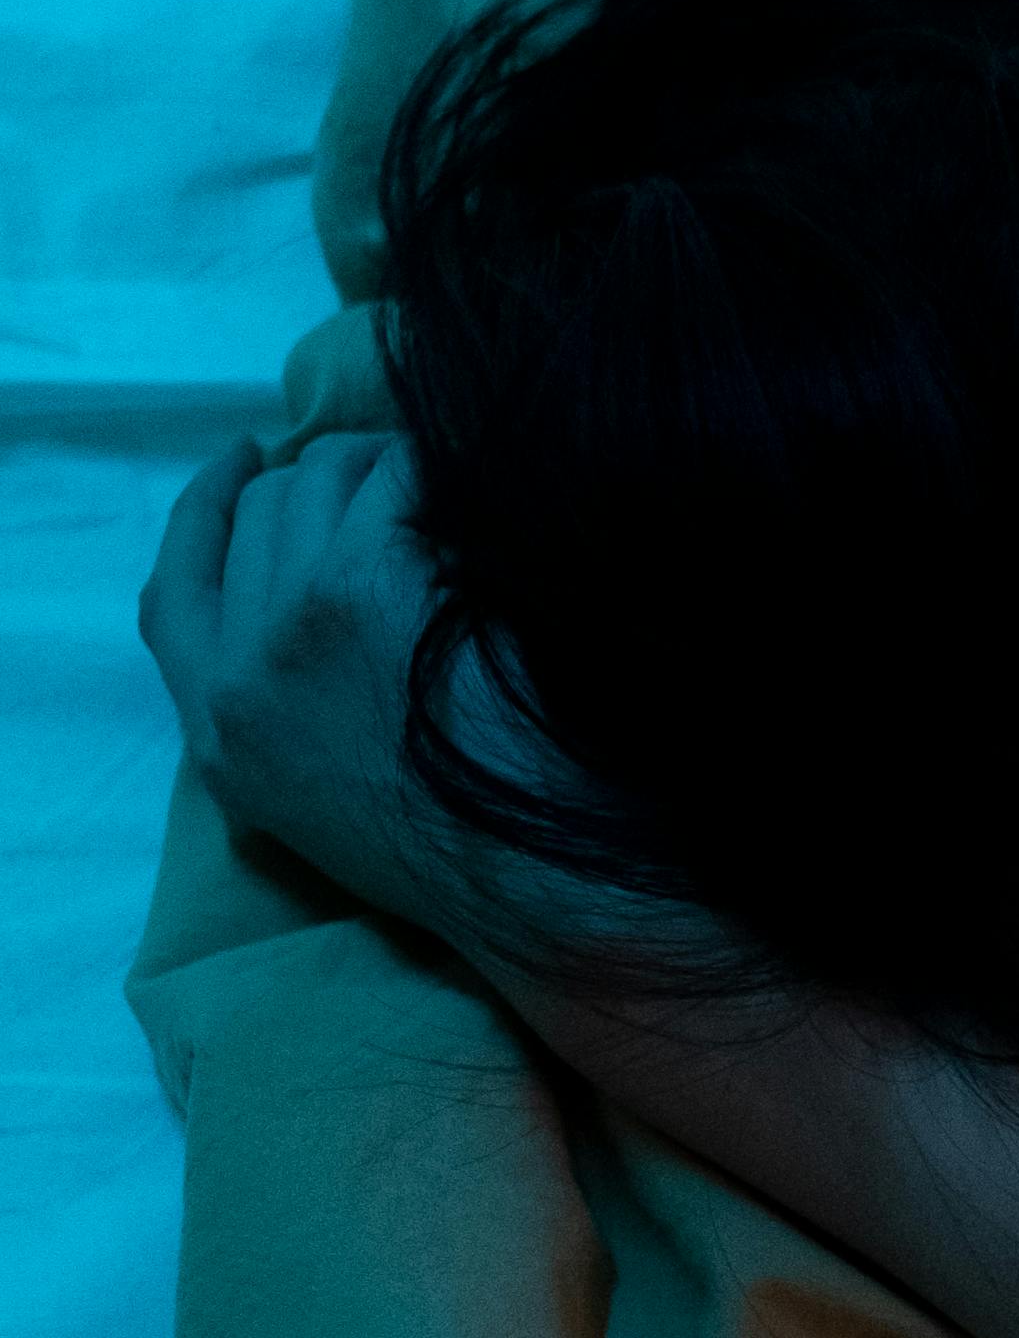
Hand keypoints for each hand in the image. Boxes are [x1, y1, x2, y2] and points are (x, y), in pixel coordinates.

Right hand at [139, 425, 461, 927]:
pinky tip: (486, 495)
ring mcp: (296, 623)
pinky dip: (440, 470)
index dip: (203, 511)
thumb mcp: (318, 802)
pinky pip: (399, 477)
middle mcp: (240, 678)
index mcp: (217, 740)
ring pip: (321, 477)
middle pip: (258, 516)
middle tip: (395, 482)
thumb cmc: (458, 848)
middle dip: (327, 480)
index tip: (240, 460)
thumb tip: (287, 613)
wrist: (527, 877)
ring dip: (389, 466)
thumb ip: (281, 711)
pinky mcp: (367, 584)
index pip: (172, 594)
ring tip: (450, 494)